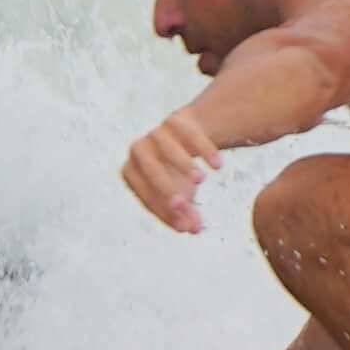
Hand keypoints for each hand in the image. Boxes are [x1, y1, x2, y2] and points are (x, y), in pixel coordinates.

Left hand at [121, 111, 224, 232]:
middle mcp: (138, 151)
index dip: (163, 212)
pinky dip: (203, 149)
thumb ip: (184, 213)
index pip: (145, 195)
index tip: (184, 227)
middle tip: (183, 205)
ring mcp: (155, 134)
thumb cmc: (175, 174)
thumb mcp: (180, 195)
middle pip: (151, 170)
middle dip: (166, 188)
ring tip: (201, 181)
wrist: (184, 138)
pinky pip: (189, 134)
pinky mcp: (175, 120)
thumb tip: (193, 229)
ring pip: (167, 148)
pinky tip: (218, 166)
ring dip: (183, 164)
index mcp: (132, 173)